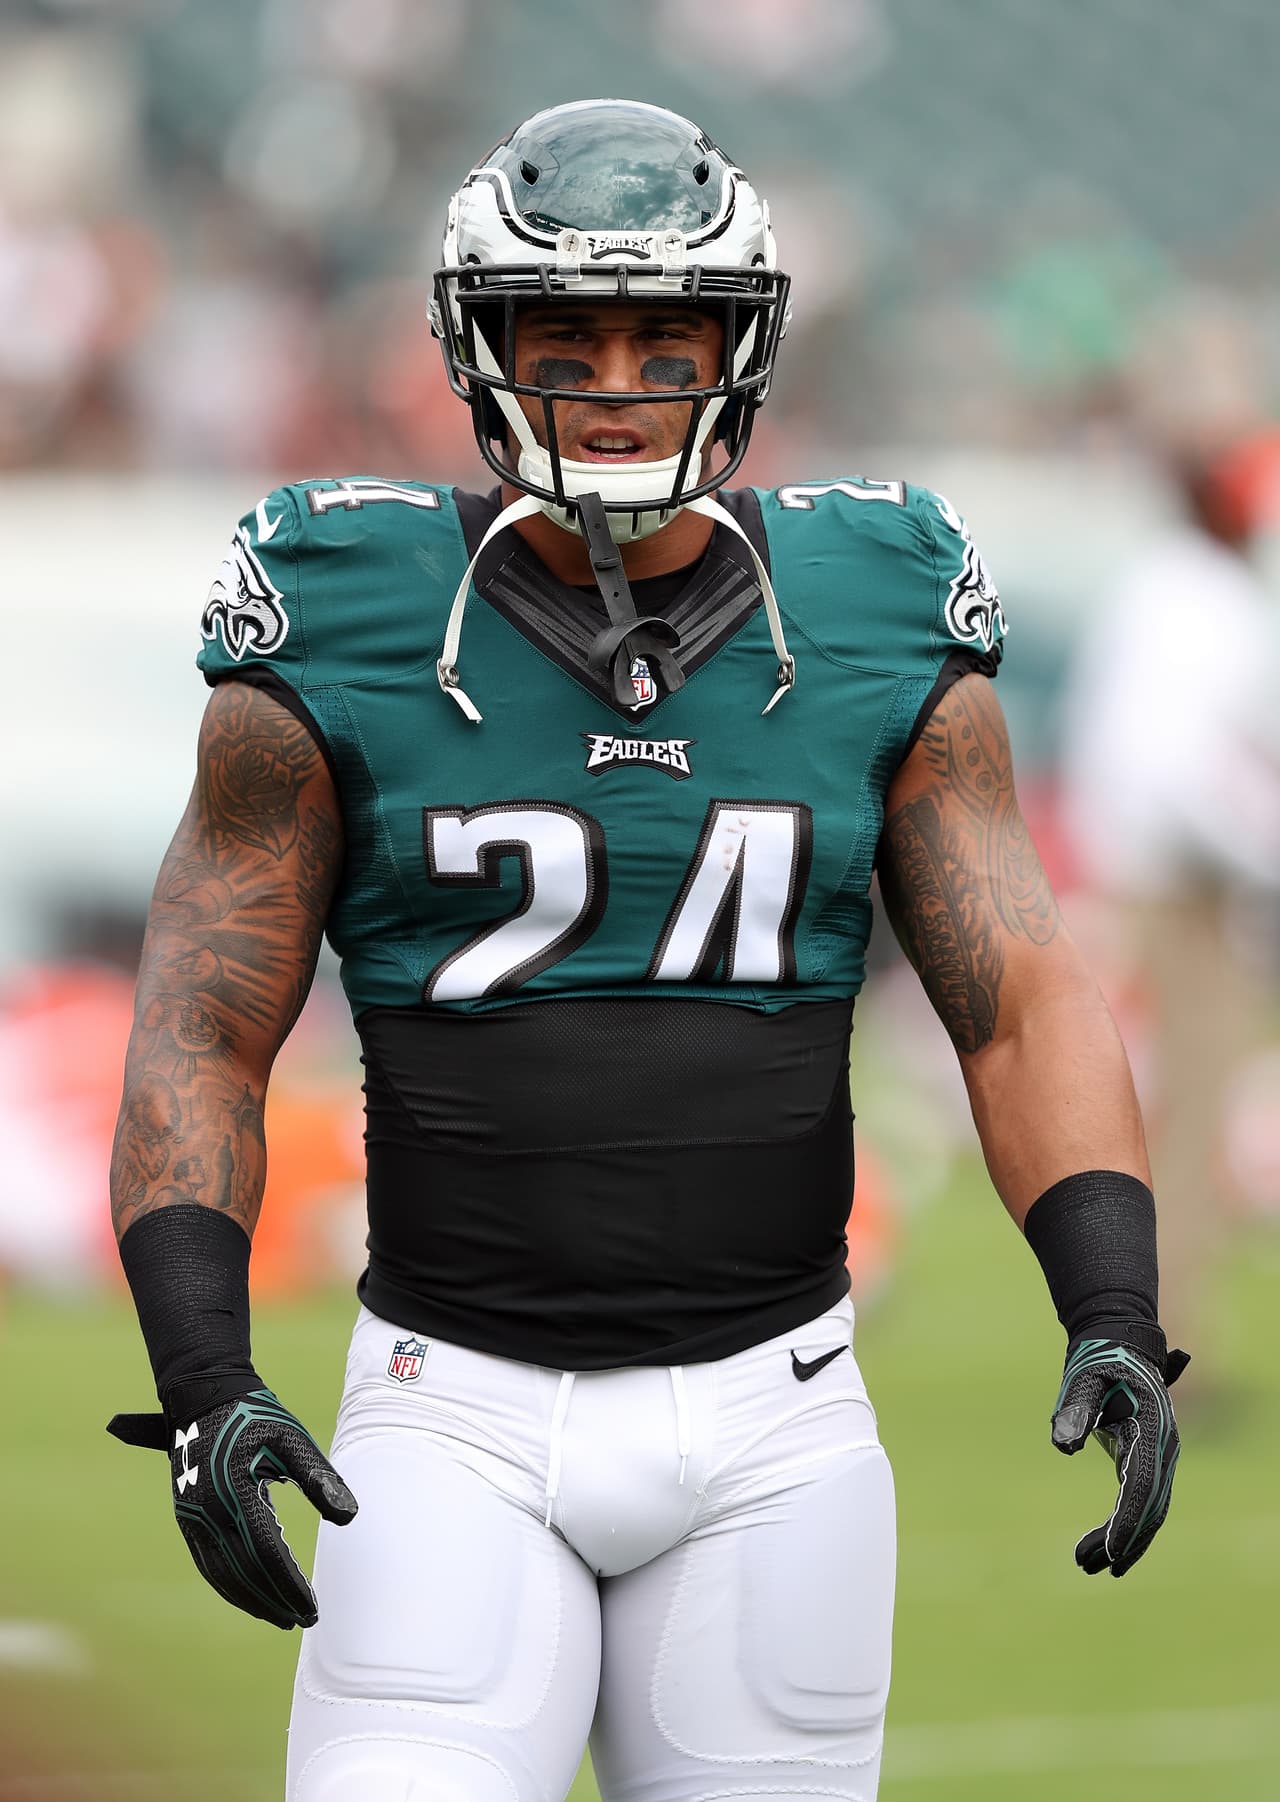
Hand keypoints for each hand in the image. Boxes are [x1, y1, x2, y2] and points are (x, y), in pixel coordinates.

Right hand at [109, 1386, 356, 1628]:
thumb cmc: (256, 1415)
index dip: (290, 1584)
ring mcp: (192, 1518)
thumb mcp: (292, 1439)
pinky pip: (207, 1563)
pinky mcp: (187, 1518)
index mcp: (235, 1492)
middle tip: (303, 1620)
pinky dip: (230, 1586)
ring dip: (251, 1600)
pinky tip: (251, 1595)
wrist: (204, 1396)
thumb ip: (319, 1478)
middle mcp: (208, 1512)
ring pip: (221, 1574)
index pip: (266, 1554)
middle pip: (242, 1573)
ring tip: (280, 1617)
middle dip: (273, 1601)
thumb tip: (349, 1516)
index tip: (313, 1607)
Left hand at [1050, 1334, 1188, 1577]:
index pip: (1141, 1486)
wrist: (1118, 1342)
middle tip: (1088, 1568)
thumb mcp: (1084, 1377)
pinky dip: (1121, 1526)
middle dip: (1123, 1543)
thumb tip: (1064, 1445)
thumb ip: (1075, 1408)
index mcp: (1151, 1429)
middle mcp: (1163, 1448)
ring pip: (1147, 1511)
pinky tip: (1098, 1546)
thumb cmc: (1099, 1359)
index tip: (1112, 1554)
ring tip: (1085, 1565)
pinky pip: (1140, 1501)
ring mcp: (1158, 1456)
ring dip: (1121, 1541)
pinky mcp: (1147, 1460)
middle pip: (1149, 1508)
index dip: (1126, 1521)